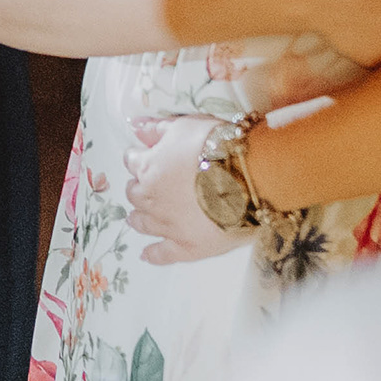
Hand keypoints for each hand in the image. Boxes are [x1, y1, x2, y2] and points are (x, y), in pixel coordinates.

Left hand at [126, 116, 240, 265]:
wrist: (248, 178)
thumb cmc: (217, 146)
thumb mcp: (185, 126)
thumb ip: (157, 129)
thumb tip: (134, 127)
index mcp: (147, 167)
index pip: (132, 161)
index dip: (139, 157)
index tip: (143, 156)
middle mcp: (151, 199)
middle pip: (135, 194)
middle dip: (139, 187)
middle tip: (146, 186)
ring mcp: (168, 226)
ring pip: (144, 223)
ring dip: (139, 218)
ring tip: (136, 218)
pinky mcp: (187, 248)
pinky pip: (163, 254)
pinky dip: (153, 254)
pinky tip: (146, 254)